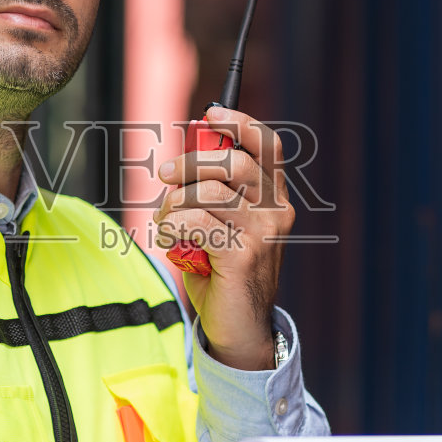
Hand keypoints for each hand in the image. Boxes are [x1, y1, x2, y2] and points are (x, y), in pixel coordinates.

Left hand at [153, 106, 294, 370]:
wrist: (240, 328)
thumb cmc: (224, 271)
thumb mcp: (223, 224)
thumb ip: (212, 192)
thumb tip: (180, 159)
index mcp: (275, 198)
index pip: (268, 145)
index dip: (240, 121)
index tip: (210, 114)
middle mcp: (277, 211)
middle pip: (233, 161)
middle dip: (190, 162)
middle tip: (164, 174)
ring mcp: (263, 234)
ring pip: (208, 192)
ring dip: (174, 202)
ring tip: (165, 221)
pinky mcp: (242, 256)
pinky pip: (196, 222)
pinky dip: (172, 225)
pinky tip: (168, 239)